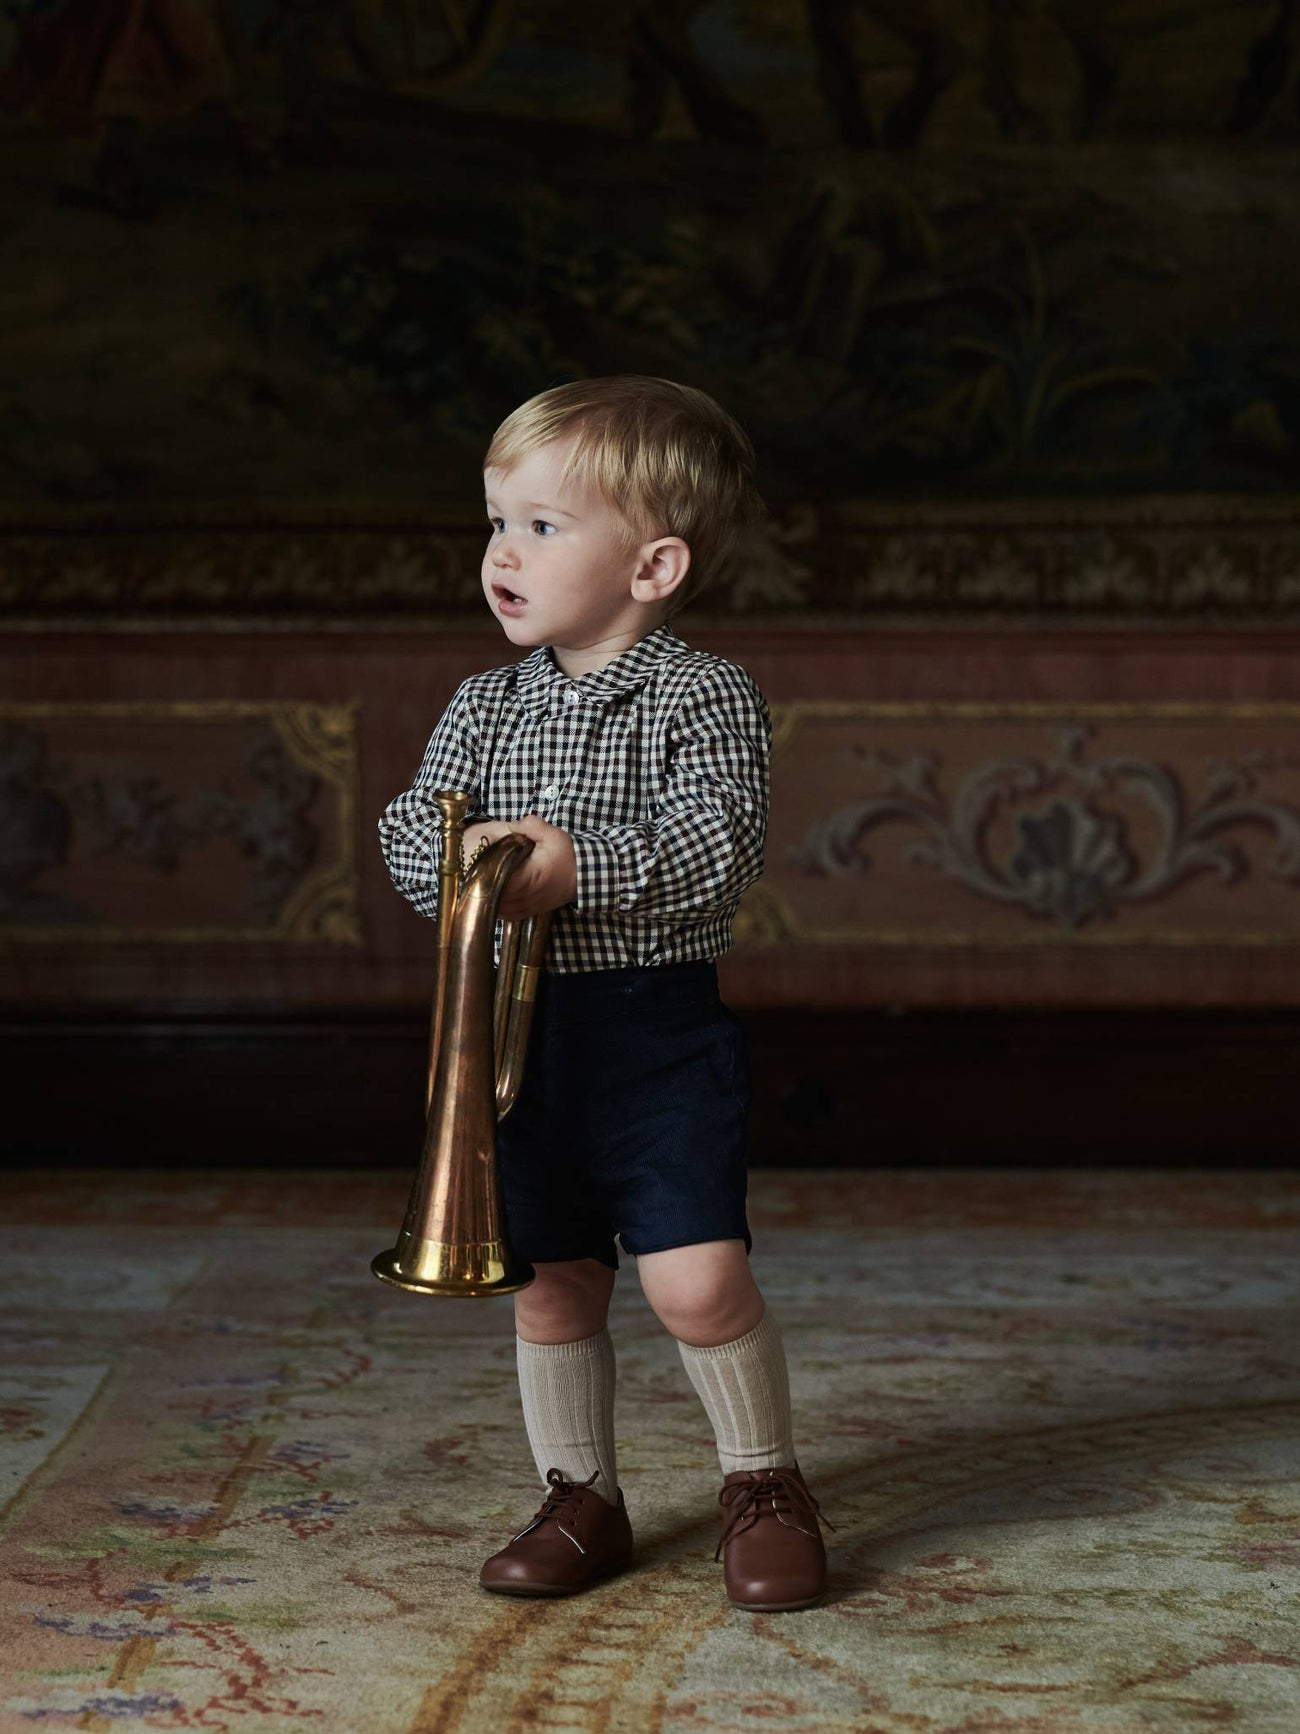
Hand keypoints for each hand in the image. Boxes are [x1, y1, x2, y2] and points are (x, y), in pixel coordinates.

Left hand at [459, 814, 577, 920]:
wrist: (586, 877)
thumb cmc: (568, 856)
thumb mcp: (552, 835)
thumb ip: (530, 825)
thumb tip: (513, 824)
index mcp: (527, 877)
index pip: (495, 879)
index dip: (480, 871)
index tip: (472, 861)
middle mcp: (523, 897)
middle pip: (489, 896)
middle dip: (477, 884)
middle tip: (469, 870)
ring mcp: (524, 908)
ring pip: (493, 909)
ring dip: (483, 896)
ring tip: (476, 881)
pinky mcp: (526, 913)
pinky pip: (502, 914)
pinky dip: (492, 906)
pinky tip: (489, 893)